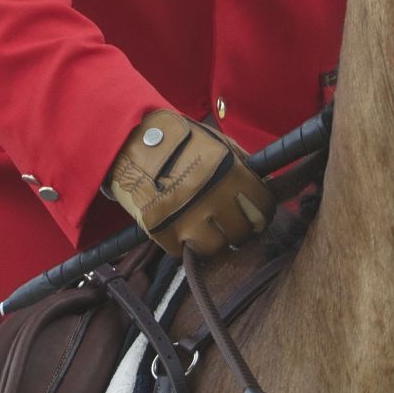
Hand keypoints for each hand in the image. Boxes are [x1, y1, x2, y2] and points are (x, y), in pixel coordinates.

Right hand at [102, 108, 275, 257]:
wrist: (128, 143)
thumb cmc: (177, 141)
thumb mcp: (216, 141)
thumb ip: (241, 163)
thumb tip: (266, 186)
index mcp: (229, 171)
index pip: (262, 207)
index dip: (262, 213)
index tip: (257, 216)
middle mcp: (211, 196)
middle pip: (240, 232)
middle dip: (238, 230)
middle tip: (231, 226)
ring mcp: (185, 216)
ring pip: (214, 248)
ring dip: (213, 241)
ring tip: (206, 229)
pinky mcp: (161, 231)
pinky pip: (182, 251)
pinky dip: (183, 244)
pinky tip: (181, 228)